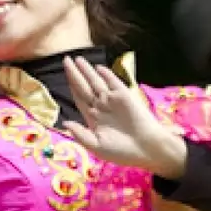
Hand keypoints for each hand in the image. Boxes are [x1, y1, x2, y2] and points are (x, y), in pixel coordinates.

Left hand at [62, 56, 186, 179]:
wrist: (147, 150)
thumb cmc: (123, 151)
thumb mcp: (97, 146)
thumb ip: (80, 134)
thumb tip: (65, 123)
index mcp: (93, 118)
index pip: (79, 98)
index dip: (71, 87)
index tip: (63, 76)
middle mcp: (101, 106)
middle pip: (84, 87)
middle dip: (74, 74)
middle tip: (65, 60)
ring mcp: (112, 100)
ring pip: (96, 81)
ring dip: (87, 70)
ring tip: (77, 59)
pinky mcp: (125, 96)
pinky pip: (113, 82)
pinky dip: (107, 74)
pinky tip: (98, 68)